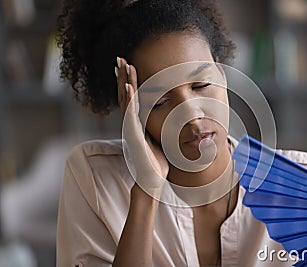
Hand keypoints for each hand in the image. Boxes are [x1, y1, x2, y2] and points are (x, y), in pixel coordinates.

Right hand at [116, 57, 168, 196]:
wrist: (152, 181)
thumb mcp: (158, 138)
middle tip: (120, 58)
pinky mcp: (134, 136)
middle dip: (123, 77)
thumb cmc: (156, 161)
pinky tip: (128, 87)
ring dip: (124, 82)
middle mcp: (131, 124)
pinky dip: (129, 100)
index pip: (131, 98)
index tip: (128, 65)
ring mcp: (131, 129)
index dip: (128, 81)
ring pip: (126, 101)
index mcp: (136, 123)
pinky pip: (131, 115)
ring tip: (122, 65)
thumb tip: (166, 115)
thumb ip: (158, 125)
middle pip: (125, 95)